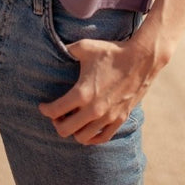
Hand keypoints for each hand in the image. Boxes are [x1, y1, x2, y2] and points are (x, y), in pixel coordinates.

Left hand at [38, 38, 155, 144]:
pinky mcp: (119, 119)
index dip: (45, 109)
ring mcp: (107, 117)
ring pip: (82, 137)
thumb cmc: (111, 52)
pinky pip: (101, 138)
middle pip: (65, 130)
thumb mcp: (85, 47)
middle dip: (56, 123)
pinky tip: (87, 128)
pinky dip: (91, 137)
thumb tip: (54, 48)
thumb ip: (66, 49)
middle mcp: (93, 109)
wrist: (141, 58)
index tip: (43, 106)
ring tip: (72, 119)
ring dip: (73, 130)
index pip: (55, 111)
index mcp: (82, 93)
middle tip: (57, 114)